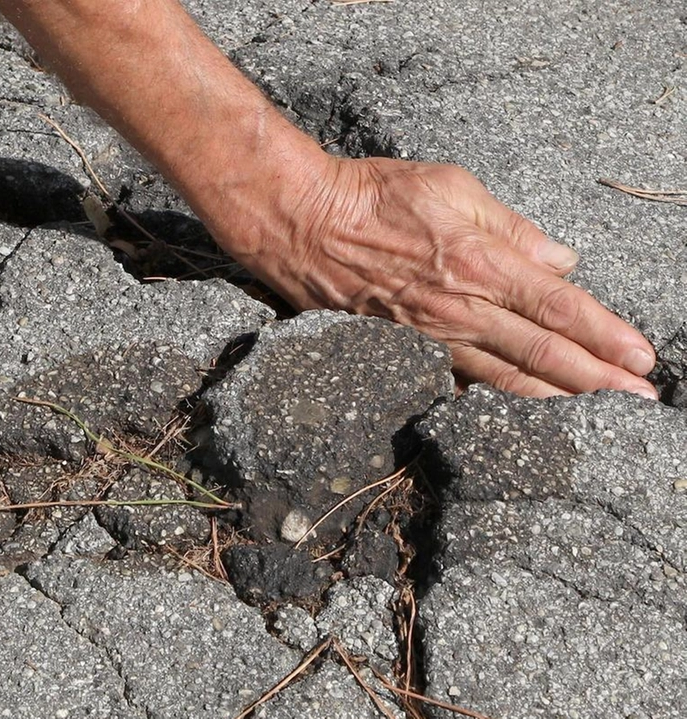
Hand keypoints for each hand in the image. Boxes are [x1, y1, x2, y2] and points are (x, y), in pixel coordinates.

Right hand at [220, 154, 657, 398]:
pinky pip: (456, 383)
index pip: (558, 306)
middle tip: (641, 400)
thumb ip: (510, 226)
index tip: (643, 357)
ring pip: (503, 379)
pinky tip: (520, 414)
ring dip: (556, 399)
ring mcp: (428, 337)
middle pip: (541, 354)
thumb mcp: (451, 186)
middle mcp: (459, 308)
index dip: (605, 334)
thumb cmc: (373, 195)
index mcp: (479, 262)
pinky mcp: (400, 352)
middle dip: (598, 380)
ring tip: (597, 412)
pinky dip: (494, 401)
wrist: (301, 222)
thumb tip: (560, 260)